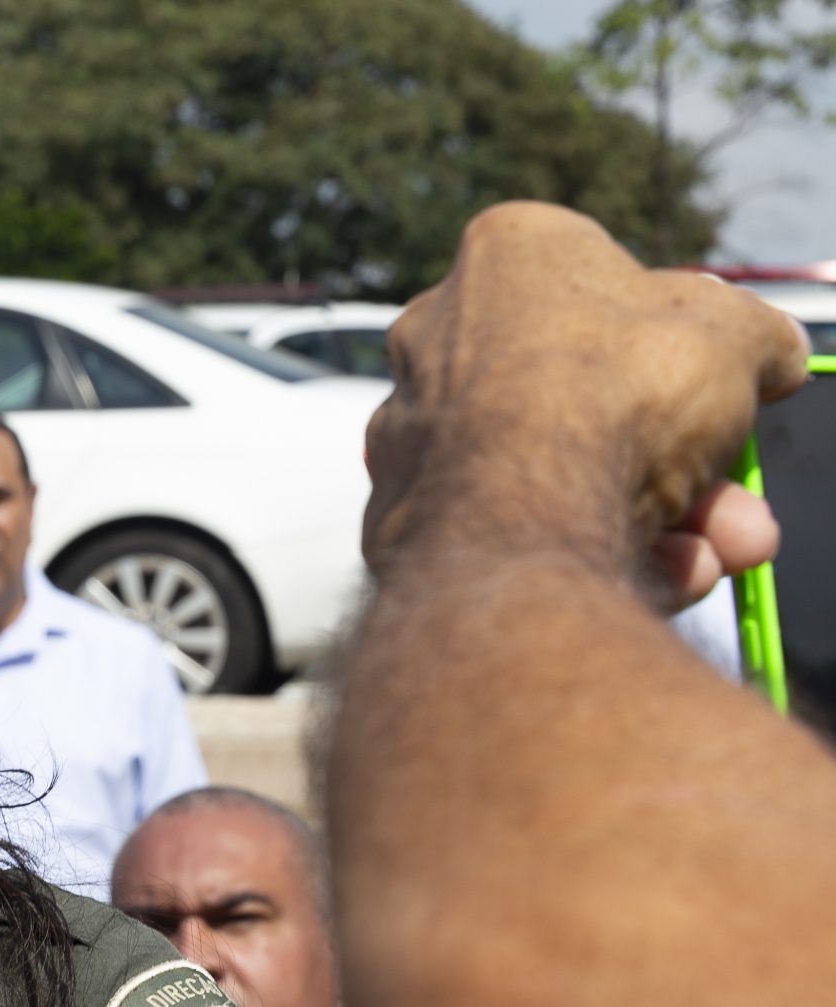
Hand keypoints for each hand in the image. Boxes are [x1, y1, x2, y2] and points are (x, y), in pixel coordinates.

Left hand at [367, 201, 809, 609]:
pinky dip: (598, 555)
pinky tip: (670, 576)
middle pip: (590, 400)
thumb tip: (772, 353)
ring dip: (667, 519)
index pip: (602, 289)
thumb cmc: (621, 392)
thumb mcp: (734, 337)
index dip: (678, 341)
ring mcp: (418, 433)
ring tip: (729, 550)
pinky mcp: (406, 519)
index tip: (726, 382)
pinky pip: (522, 531)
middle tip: (745, 504)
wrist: (519, 518)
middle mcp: (441, 339)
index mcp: (506, 258)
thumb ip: (756, 337)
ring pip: (562, 474)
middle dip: (688, 459)